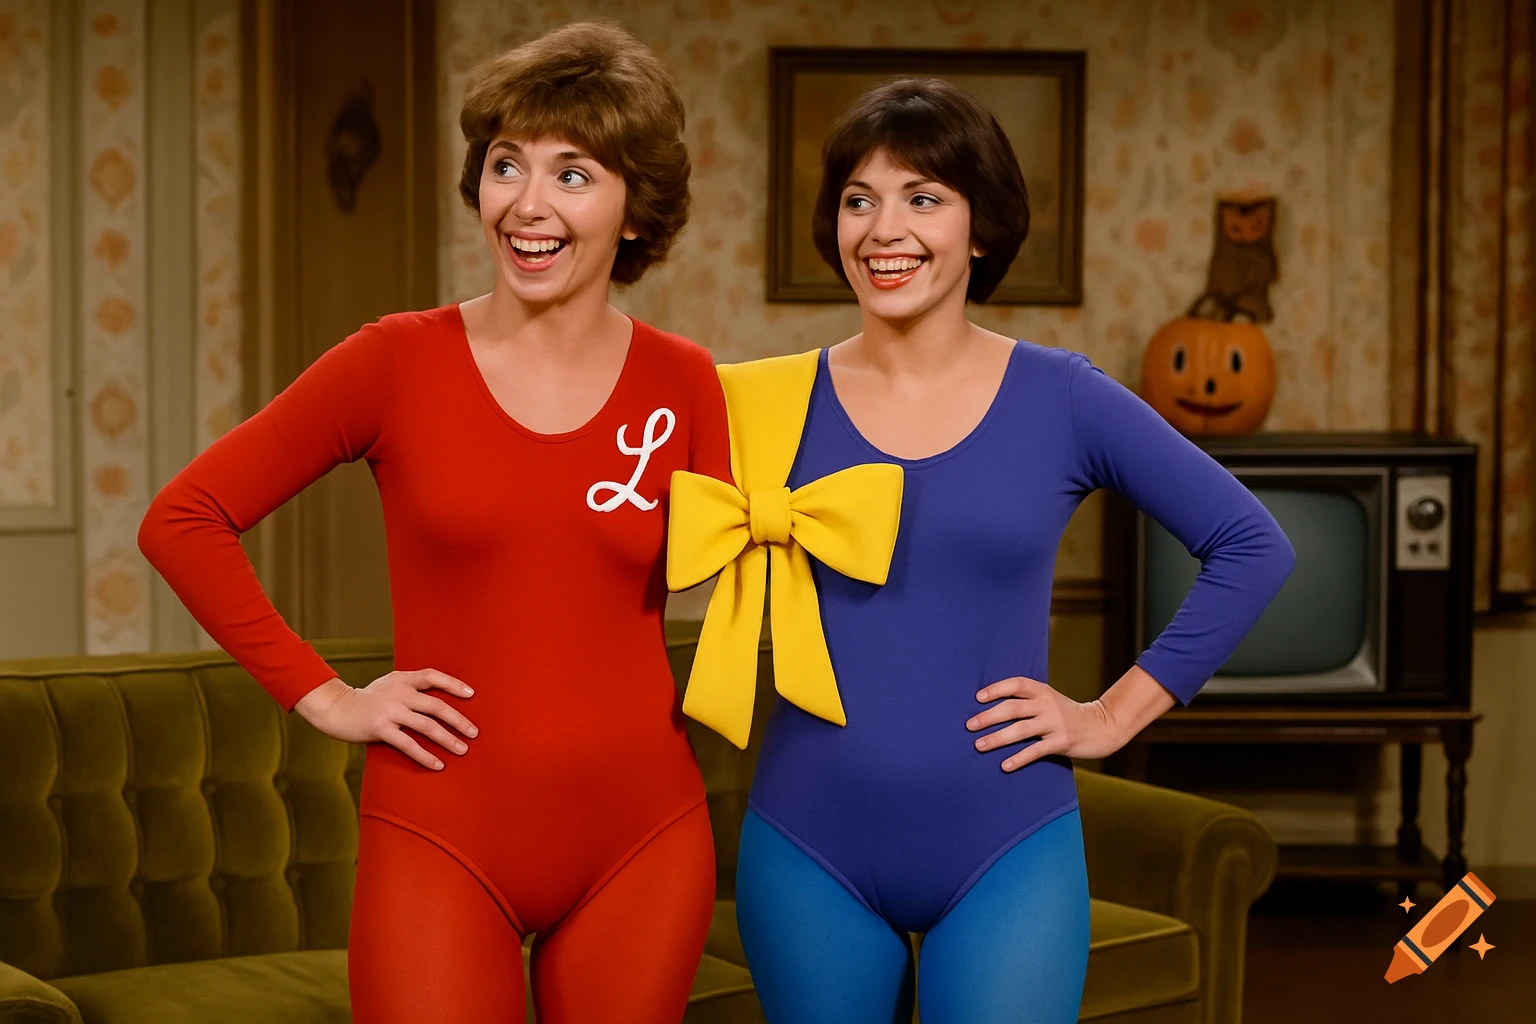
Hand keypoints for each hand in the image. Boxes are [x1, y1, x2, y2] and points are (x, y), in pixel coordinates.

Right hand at [293, 669, 478, 770]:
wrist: (336, 709)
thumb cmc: (368, 699)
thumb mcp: (389, 685)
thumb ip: (411, 688)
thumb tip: (440, 699)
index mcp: (402, 679)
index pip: (433, 676)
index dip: (453, 684)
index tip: (471, 694)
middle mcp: (398, 692)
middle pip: (436, 705)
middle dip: (458, 720)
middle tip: (474, 733)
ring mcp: (389, 711)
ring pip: (426, 726)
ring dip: (447, 739)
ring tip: (462, 750)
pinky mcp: (380, 728)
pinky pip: (408, 744)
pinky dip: (425, 755)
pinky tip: (438, 764)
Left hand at [966, 676, 1123, 771]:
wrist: (1102, 726)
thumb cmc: (1067, 714)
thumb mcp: (1049, 700)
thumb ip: (1027, 701)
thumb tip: (991, 707)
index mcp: (1043, 691)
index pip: (1016, 684)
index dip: (996, 689)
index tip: (977, 698)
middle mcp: (1047, 704)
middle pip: (1013, 708)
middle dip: (988, 717)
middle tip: (969, 725)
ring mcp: (1055, 723)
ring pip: (1020, 730)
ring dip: (997, 738)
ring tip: (979, 745)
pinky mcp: (1061, 742)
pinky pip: (1035, 751)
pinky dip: (1019, 759)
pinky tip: (1004, 766)